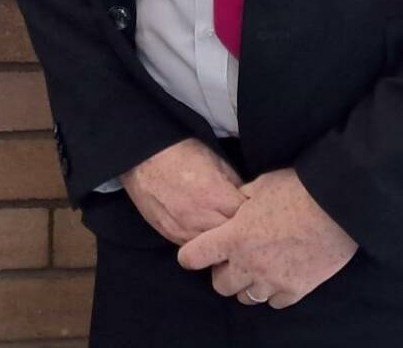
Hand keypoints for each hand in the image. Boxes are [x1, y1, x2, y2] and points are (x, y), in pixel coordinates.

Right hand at [120, 138, 247, 246]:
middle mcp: (200, 218)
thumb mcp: (217, 161)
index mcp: (216, 196)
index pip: (246, 217)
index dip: (255, 215)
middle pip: (232, 238)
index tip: (259, 212)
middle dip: (240, 232)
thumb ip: (235, 184)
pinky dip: (203, 242)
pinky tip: (207, 232)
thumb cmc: (182, 153)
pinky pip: (193, 246)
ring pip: (213, 249)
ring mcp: (183, 230)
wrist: (144, 157)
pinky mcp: (170, 235)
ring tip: (227, 232)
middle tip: (247, 226)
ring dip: (221, 242)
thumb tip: (248, 200)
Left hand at [177, 168, 356, 308]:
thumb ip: (242, 199)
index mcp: (233, 237)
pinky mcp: (296, 289)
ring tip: (260, 268)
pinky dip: (274, 292)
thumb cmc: (299, 187)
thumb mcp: (262, 184)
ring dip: (248, 284)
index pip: (194, 256)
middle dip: (223, 272)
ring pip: (247, 297)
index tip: (196, 252)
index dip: (191, 255)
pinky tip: (281, 276)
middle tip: (235, 258)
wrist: (338, 204)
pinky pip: (275, 302)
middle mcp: (248, 264)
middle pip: (220, 285)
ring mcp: (272, 280)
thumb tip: (237, 202)